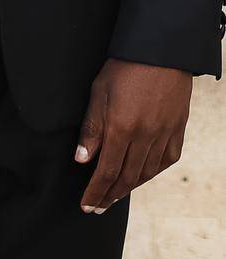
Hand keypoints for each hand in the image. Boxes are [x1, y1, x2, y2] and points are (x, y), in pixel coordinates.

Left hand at [75, 57, 191, 212]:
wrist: (160, 51)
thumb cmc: (123, 68)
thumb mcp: (98, 93)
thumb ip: (91, 129)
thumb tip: (82, 160)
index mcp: (121, 128)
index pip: (105, 172)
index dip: (95, 192)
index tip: (86, 206)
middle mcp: (144, 137)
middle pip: (126, 178)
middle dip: (109, 196)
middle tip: (98, 207)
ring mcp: (164, 135)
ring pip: (146, 173)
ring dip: (129, 188)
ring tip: (115, 195)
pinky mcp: (177, 130)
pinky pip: (166, 161)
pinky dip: (152, 173)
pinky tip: (142, 176)